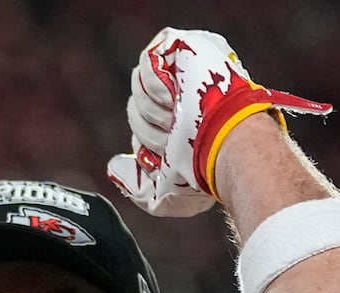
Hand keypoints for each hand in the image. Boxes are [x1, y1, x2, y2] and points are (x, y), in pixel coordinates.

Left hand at [106, 27, 330, 216]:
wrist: (226, 147)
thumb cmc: (203, 173)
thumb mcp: (166, 197)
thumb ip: (135, 188)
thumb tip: (113, 166)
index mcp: (179, 121)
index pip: (141, 124)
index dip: (148, 140)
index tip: (167, 151)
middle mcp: (180, 93)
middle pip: (135, 107)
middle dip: (148, 130)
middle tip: (173, 136)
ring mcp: (183, 69)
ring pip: (137, 87)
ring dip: (153, 112)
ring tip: (179, 117)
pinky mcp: (184, 47)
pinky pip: (147, 64)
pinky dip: (155, 88)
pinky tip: (175, 97)